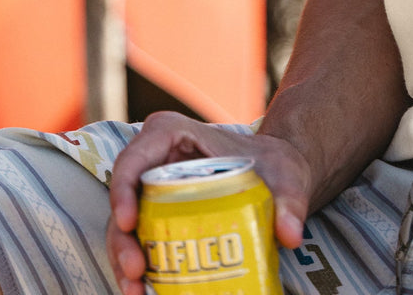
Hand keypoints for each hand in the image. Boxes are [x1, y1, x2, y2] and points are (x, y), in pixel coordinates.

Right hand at [105, 111, 310, 294]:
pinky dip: (137, 265)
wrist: (276, 177)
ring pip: (124, 224)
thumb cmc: (274, 166)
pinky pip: (137, 238)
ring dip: (124, 259)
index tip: (129, 222)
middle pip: (123, 196)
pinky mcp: (156, 212)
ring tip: (137, 291)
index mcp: (177, 135)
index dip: (122, 187)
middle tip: (136, 271)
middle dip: (121, 238)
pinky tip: (146, 291)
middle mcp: (156, 159)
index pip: (136, 155)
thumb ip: (290, 201)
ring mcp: (152, 187)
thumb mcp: (285, 177)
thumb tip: (291, 234)